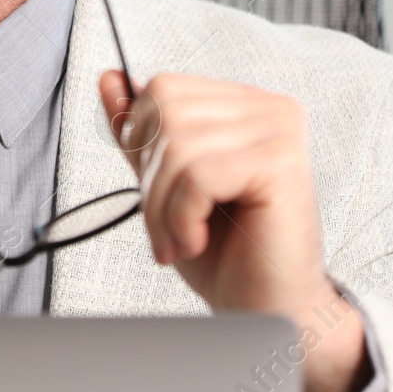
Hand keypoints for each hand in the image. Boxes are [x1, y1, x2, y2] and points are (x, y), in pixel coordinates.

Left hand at [100, 71, 368, 391]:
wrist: (269, 311)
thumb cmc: (227, 253)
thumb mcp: (168, 185)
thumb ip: (142, 133)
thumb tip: (110, 80)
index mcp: (244, 105)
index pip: (164, 89)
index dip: (141, 142)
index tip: (154, 193)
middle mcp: (268, 109)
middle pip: (165, 112)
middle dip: (150, 180)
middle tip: (165, 228)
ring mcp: (279, 131)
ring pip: (179, 145)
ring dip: (163, 207)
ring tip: (180, 240)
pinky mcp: (282, 163)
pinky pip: (199, 175)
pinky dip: (182, 216)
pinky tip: (198, 241)